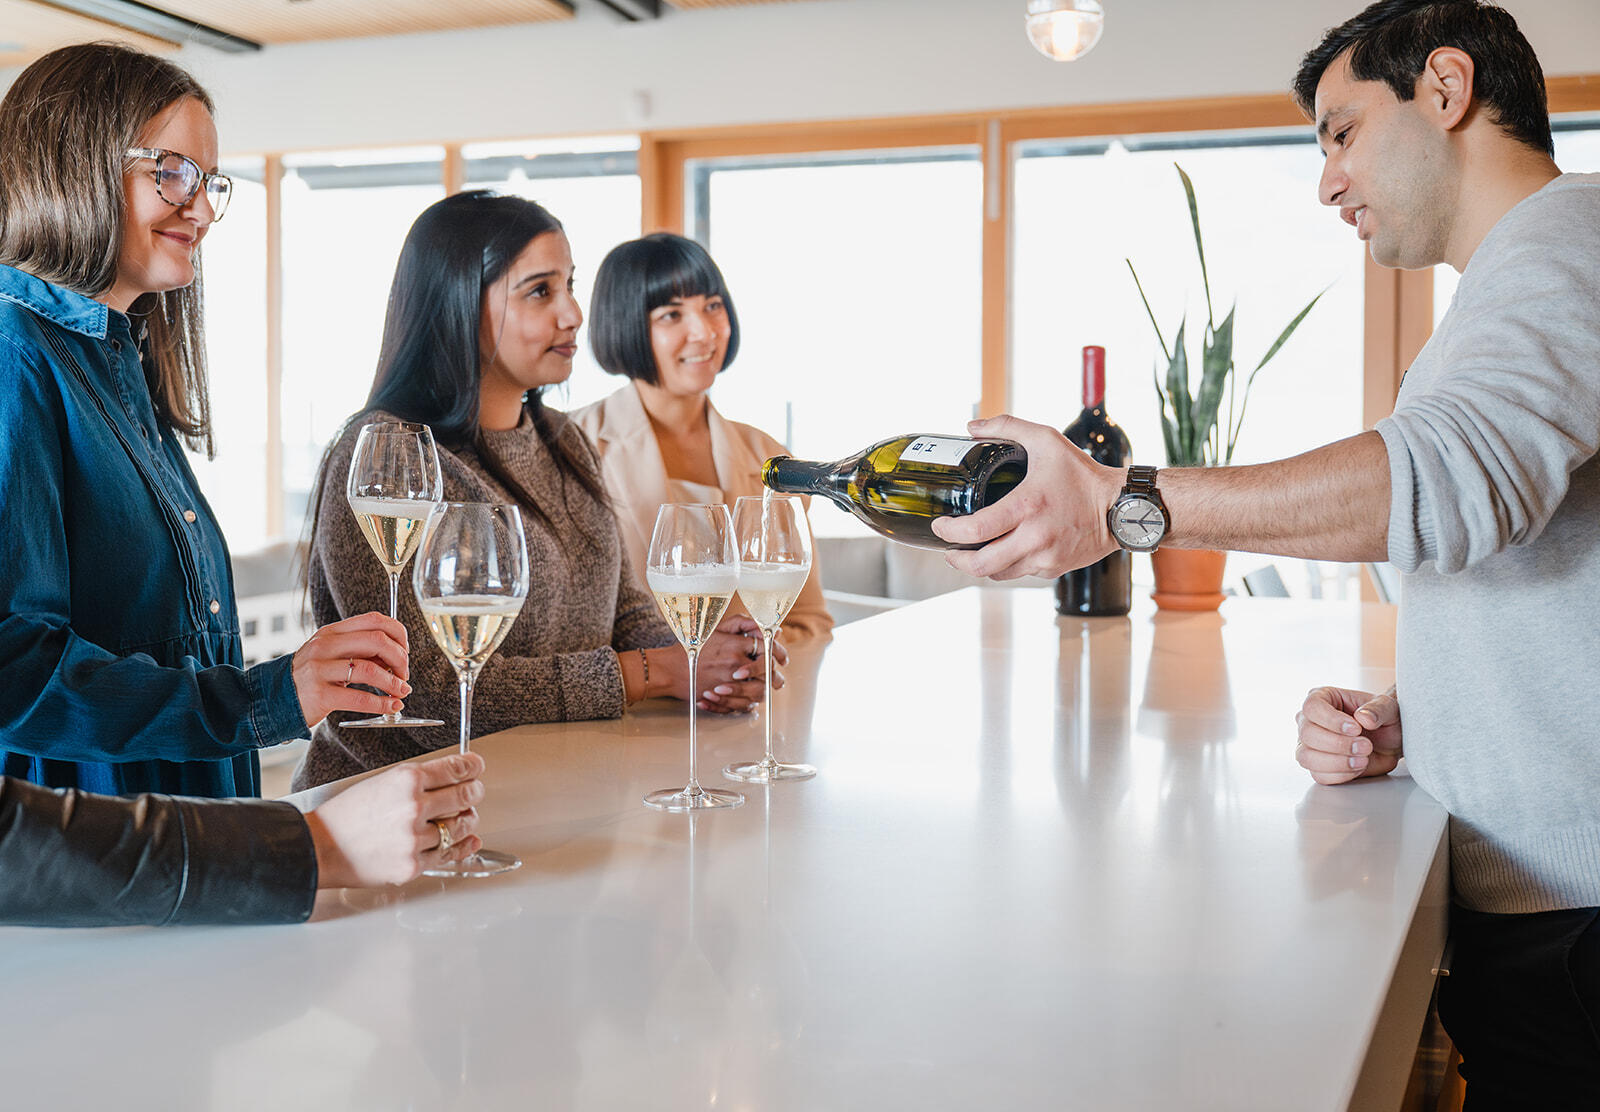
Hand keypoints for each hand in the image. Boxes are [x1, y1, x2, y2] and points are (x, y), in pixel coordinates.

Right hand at [292, 612, 411, 727]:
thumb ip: (359, 651)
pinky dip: (382, 703)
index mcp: (331, 632)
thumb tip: (396, 656)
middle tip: (404, 674)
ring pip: (371, 669)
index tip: (405, 650)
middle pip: (377, 640)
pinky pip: (360, 698)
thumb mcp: (330, 655)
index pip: (374, 620)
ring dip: (394, 683)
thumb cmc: (308, 678)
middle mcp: (324, 646)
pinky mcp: (320, 695)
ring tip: (401, 691)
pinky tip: (391, 705)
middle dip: (400, 658)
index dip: (398, 634)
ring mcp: (320, 669)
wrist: (274, 699)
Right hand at [304, 751, 486, 887]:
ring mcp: (414, 840)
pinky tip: (468, 840)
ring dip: (467, 821)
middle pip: (466, 796)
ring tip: (464, 817)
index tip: (476, 767)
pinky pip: (449, 855)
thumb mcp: (382, 782)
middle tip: (474, 791)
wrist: (320, 848)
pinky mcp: (412, 866)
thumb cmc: (347, 815)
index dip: (472, 766)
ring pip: (462, 827)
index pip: (456, 769)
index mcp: (406, 780)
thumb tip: (454, 778)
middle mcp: (413, 808)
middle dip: (474, 792)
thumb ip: (418, 781)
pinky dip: (462, 846)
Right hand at [687, 614, 785, 713]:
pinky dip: (751, 702)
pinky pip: (745, 704)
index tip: (781, 656)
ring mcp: (729, 683)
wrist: (669, 670)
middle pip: (768, 671)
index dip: (778, 651)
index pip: (767, 647)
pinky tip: (750, 696)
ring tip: (767, 686)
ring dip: (766, 689)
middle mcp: (734, 664)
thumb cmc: (691, 648)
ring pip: (760, 691)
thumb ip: (741, 623)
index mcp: (734, 645)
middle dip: (776, 673)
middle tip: (778, 674)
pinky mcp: (723, 698)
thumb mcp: (715, 628)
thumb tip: (764, 626)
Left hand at [930, 414, 1124, 579]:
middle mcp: (1034, 537)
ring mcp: (1045, 557)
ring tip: (970, 552)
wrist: (1120, 507)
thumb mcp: (1047, 441)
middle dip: (957, 559)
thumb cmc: (1084, 475)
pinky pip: (1020, 573)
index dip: (950, 532)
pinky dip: (1007, 565)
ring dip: (980, 565)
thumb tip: (972, 427)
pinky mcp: (1053, 568)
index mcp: (1027, 506)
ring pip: (998, 573)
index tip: (941, 525)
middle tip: (948, 549)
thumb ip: (1008, 427)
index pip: (976, 529)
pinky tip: (1003, 551)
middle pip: (982, 563)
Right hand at [1295, 685, 1402, 784]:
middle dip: (1339, 744)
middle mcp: (1309, 720)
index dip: (1331, 720)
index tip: (1356, 728)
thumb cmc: (1384, 719)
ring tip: (1363, 759)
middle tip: (1366, 746)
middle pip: (1307, 733)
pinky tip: (1358, 766)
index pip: (1312, 707)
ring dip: (1337, 762)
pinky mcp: (1316, 766)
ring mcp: (1308, 745)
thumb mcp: (1388, 707)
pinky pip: (1318, 775)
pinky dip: (1341, 775)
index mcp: (1322, 697)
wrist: (1390, 741)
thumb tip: (1364, 718)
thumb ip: (1378, 709)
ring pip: (1307, 757)